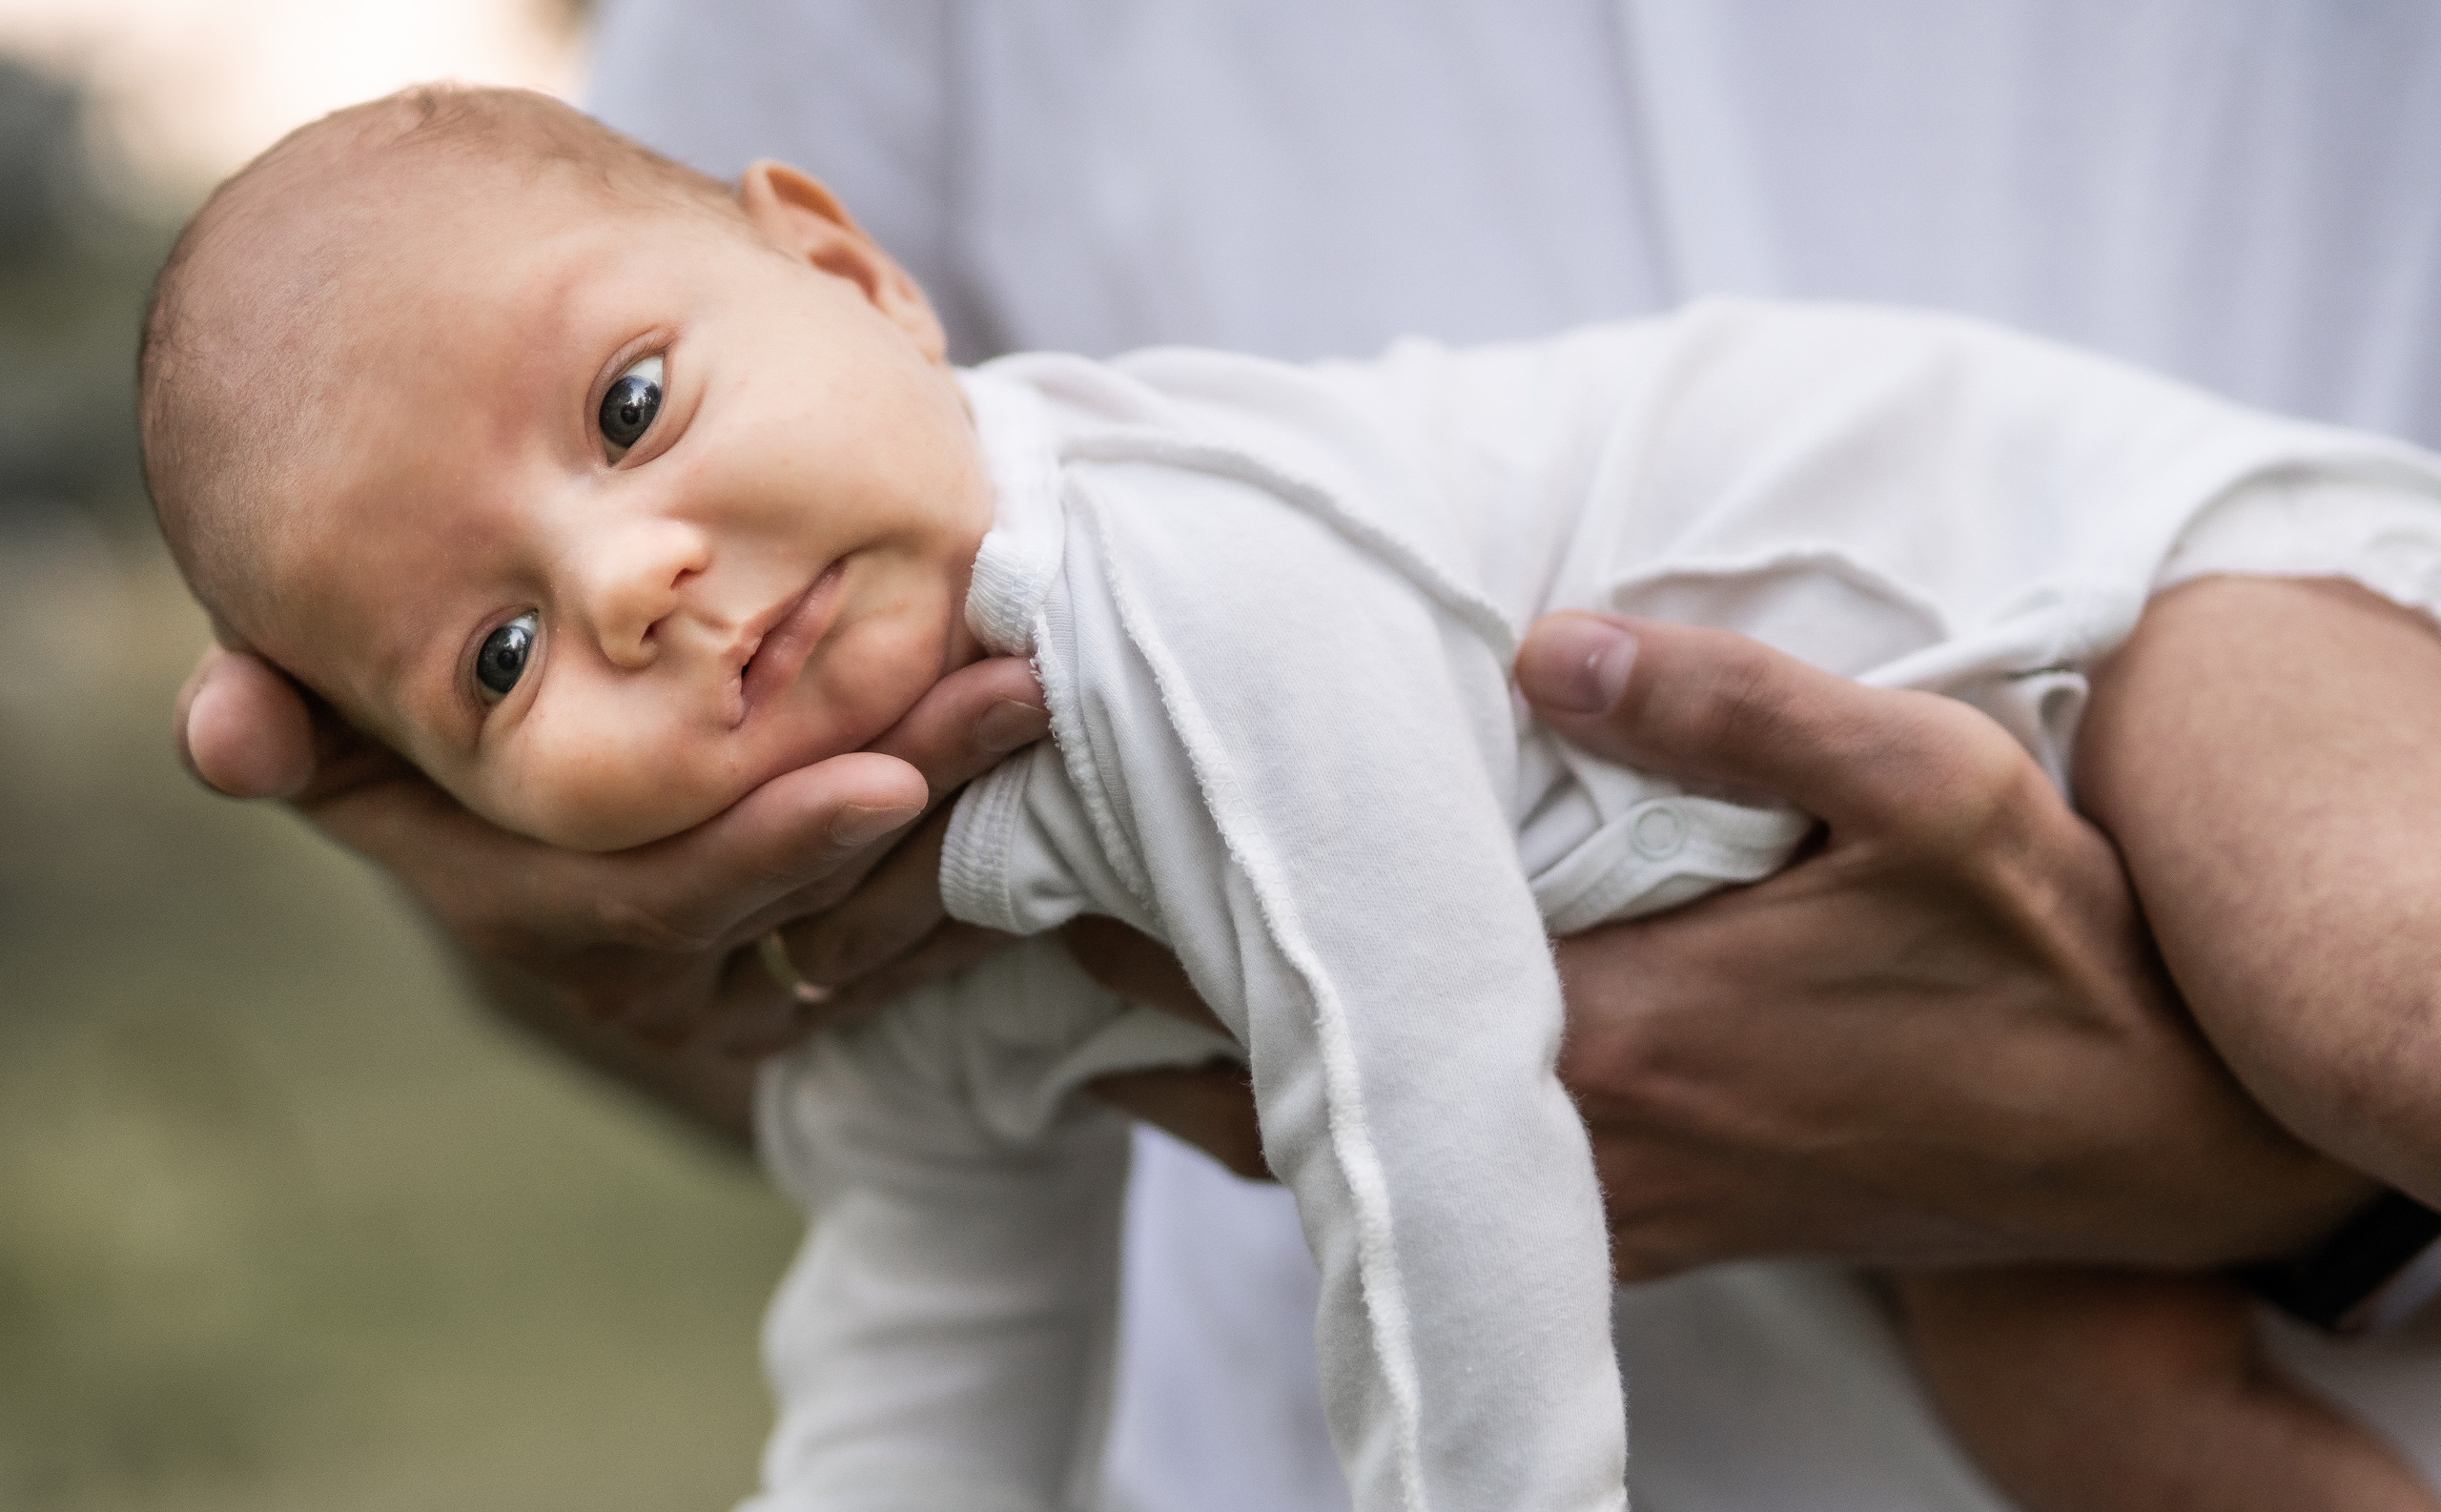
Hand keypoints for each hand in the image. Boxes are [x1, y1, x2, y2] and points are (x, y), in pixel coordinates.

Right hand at [175, 642, 1049, 1144]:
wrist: (537, 765)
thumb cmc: (433, 711)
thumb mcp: (350, 713)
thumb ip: (292, 721)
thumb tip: (215, 733)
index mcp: (523, 903)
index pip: (658, 899)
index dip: (768, 847)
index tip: (883, 774)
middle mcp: (630, 970)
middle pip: (795, 909)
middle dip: (914, 812)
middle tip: (1012, 695)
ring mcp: (724, 988)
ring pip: (869, 932)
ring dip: (969, 830)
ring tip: (1045, 711)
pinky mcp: (802, 982)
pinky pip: (906, 958)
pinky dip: (979, 886)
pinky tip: (1057, 806)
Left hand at [1064, 610, 2373, 1276]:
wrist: (2147, 1146)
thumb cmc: (2044, 958)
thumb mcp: (1927, 791)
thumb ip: (1739, 709)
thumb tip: (1550, 643)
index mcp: (1610, 1030)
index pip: (1312, 990)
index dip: (1150, 936)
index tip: (1032, 863)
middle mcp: (1579, 1141)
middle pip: (1274, 1108)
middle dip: (1128, 1027)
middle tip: (1019, 936)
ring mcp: (1607, 1205)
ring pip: (1335, 1167)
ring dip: (1214, 1085)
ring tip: (1108, 998)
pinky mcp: (1648, 1228)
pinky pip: (1427, 1193)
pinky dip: (1324, 1133)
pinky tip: (1292, 1070)